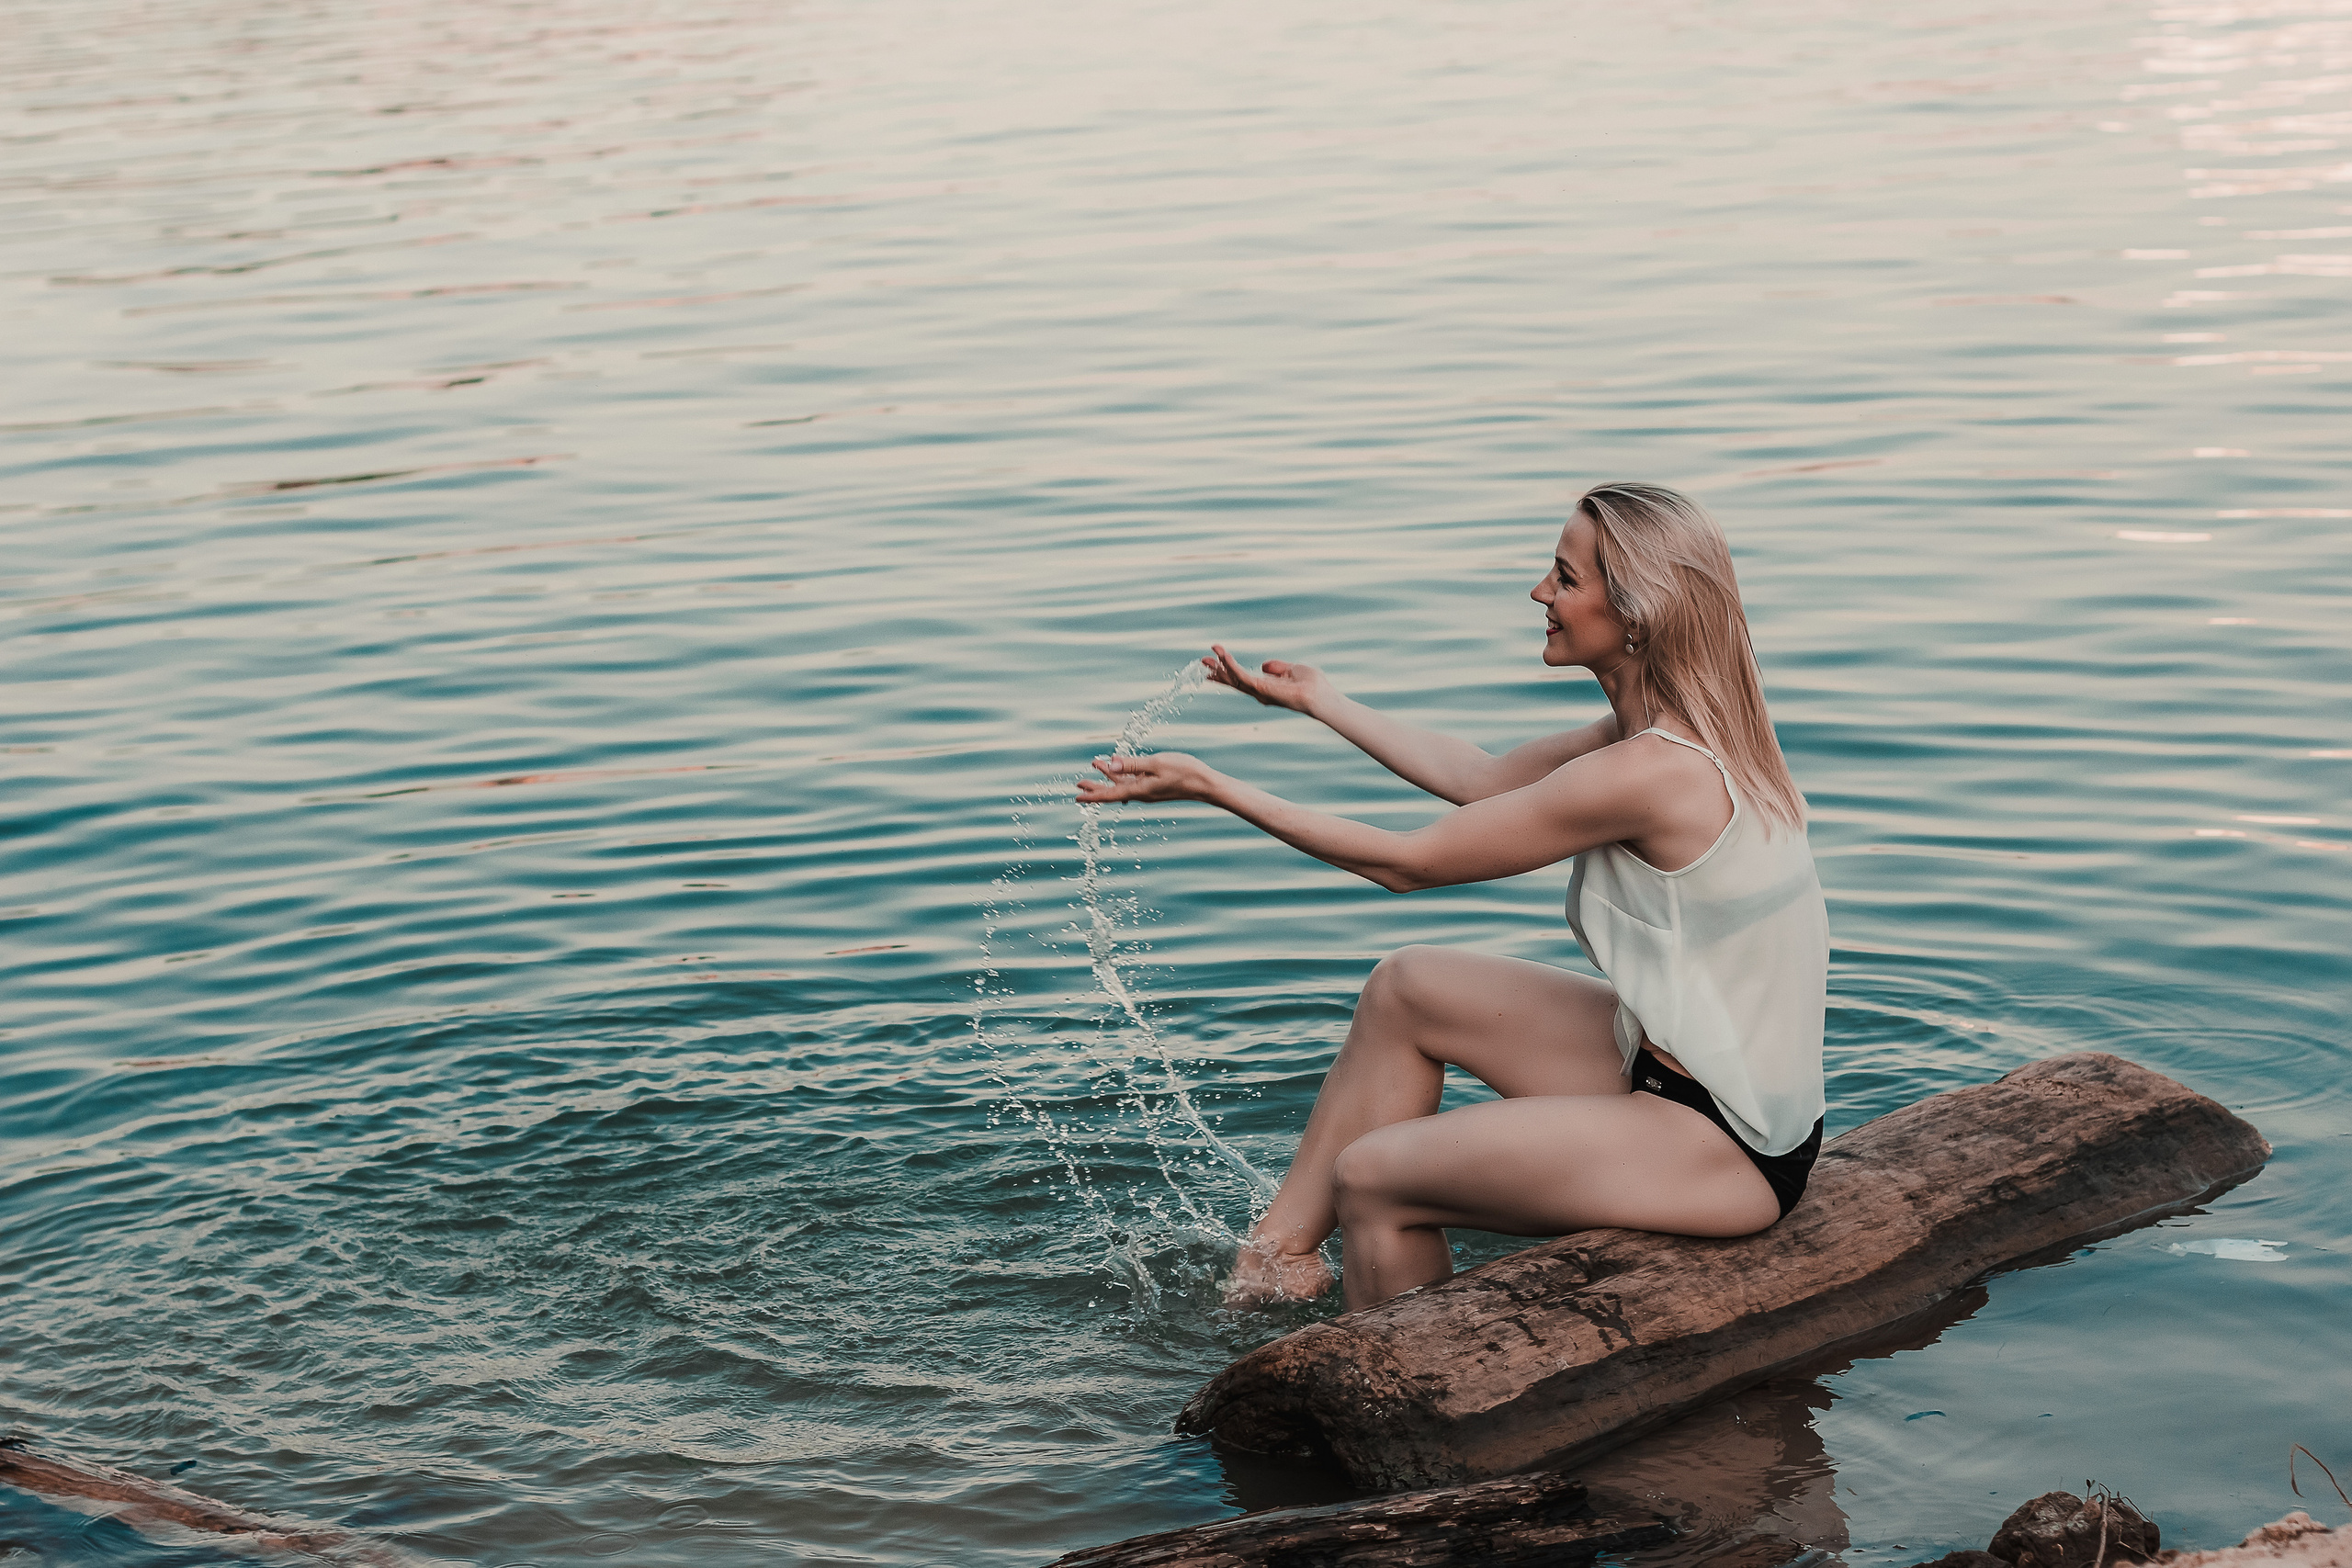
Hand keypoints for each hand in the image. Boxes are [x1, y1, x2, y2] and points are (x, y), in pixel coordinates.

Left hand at [1075, 751, 1218, 805]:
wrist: (1206, 785)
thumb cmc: (1184, 772)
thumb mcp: (1156, 763)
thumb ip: (1133, 763)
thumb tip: (1111, 762)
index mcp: (1139, 790)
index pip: (1109, 794)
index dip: (1092, 795)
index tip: (1077, 796)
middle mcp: (1141, 793)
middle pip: (1113, 790)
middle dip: (1095, 786)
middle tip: (1078, 783)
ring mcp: (1148, 790)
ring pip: (1123, 783)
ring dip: (1109, 775)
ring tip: (1096, 765)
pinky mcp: (1155, 785)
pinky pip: (1133, 780)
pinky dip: (1123, 774)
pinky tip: (1120, 768)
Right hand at [1204, 644, 1332, 714]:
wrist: (1320, 695)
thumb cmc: (1312, 685)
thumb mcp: (1292, 670)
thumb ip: (1277, 668)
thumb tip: (1264, 665)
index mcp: (1265, 687)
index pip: (1242, 679)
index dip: (1227, 671)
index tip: (1214, 662)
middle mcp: (1259, 692)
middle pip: (1233, 681)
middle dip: (1217, 672)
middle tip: (1202, 661)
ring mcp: (1259, 691)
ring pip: (1234, 678)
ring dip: (1220, 666)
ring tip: (1206, 657)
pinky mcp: (1261, 688)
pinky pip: (1241, 675)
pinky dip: (1230, 665)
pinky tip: (1222, 656)